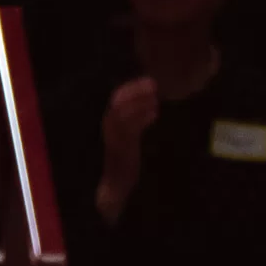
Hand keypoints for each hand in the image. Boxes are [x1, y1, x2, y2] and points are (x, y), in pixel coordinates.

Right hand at [98, 76, 158, 215]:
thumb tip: (152, 100)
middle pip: (120, 100)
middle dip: (137, 91)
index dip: (134, 87)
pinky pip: (131, 129)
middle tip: (154, 85)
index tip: (150, 81)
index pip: (118, 96)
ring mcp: (114, 137)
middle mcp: (109, 125)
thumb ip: (136, 117)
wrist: (116, 184)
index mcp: (110, 119)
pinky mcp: (121, 148)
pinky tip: (154, 115)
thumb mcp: (129, 133)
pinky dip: (143, 119)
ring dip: (141, 104)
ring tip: (156, 100)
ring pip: (124, 113)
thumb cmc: (125, 157)